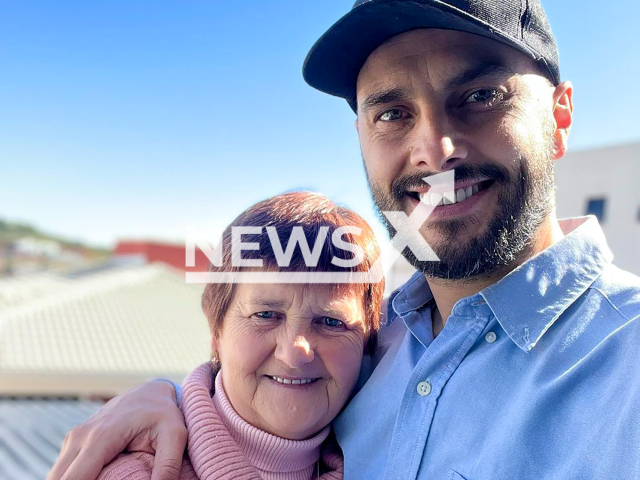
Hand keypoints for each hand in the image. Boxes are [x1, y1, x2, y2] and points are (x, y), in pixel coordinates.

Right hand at [47, 380, 186, 479]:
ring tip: (107, 478)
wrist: (150, 392)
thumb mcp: (175, 436)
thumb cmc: (164, 413)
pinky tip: (96, 477)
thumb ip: (168, 466)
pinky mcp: (73, 443)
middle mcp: (80, 437)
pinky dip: (74, 478)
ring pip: (57, 476)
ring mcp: (73, 439)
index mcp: (101, 436)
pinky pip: (63, 471)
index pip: (73, 479)